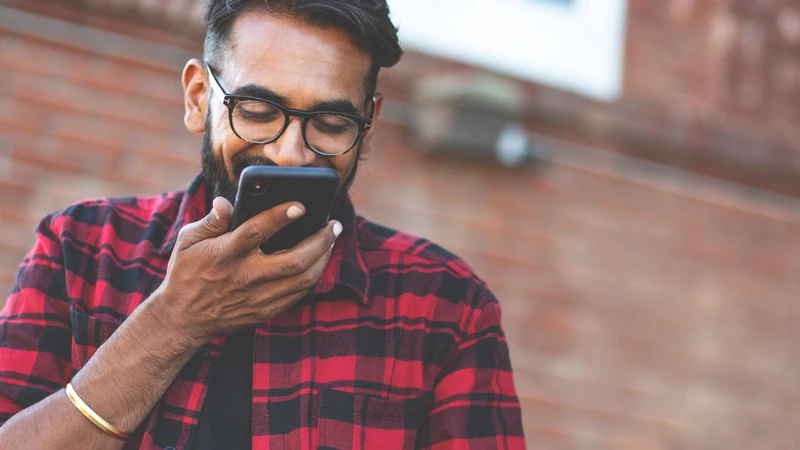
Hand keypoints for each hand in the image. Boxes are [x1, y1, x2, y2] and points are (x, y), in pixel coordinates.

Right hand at [150, 197, 341, 345]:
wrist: (183, 319)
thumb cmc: (187, 272)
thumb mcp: (188, 241)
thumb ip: (211, 220)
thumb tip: (227, 202)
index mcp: (225, 254)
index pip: (256, 232)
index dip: (280, 216)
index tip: (301, 205)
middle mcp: (244, 276)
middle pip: (293, 259)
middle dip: (320, 240)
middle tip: (333, 224)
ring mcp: (257, 297)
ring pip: (303, 278)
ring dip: (323, 257)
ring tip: (331, 239)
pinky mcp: (265, 311)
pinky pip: (298, 293)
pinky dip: (313, 275)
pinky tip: (318, 260)